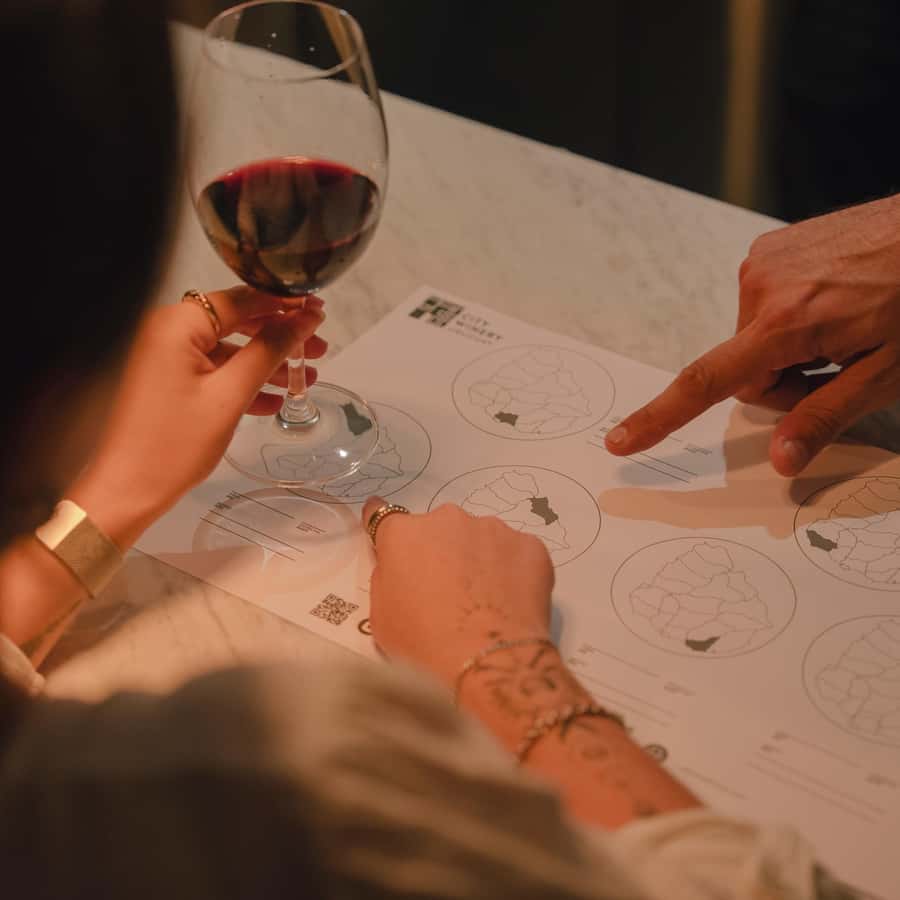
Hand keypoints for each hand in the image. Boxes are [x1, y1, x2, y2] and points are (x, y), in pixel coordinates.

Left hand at [70, 286, 325, 545]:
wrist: (128, 489)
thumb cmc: (174, 443)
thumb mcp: (230, 394)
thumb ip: (270, 350)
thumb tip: (305, 318)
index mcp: (179, 324)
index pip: (243, 299)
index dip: (285, 303)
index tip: (319, 311)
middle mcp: (170, 331)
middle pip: (238, 321)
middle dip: (280, 335)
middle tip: (318, 347)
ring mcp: (169, 356)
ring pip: (230, 348)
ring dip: (268, 362)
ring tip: (306, 378)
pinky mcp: (171, 380)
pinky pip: (216, 370)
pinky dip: (245, 380)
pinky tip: (275, 400)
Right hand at [362, 498, 553, 686]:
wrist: (487, 662)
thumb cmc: (423, 644)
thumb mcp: (382, 615)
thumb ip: (389, 577)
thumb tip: (402, 566)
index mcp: (404, 534)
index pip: (384, 514)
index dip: (389, 533)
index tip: (395, 546)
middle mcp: (447, 519)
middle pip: (439, 530)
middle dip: (441, 553)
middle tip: (447, 593)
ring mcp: (493, 528)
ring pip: (480, 539)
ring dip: (479, 560)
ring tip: (485, 603)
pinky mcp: (530, 545)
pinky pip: (516, 554)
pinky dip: (513, 572)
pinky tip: (511, 604)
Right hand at [606, 194, 899, 475]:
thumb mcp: (887, 373)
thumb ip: (826, 416)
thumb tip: (781, 461)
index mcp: (786, 322)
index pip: (706, 381)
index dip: (659, 417)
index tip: (620, 440)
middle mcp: (760, 287)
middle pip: (745, 370)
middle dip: (785, 382)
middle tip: (837, 368)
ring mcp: (763, 262)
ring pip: (753, 340)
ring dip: (788, 348)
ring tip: (840, 329)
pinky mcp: (771, 248)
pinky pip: (763, 305)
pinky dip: (790, 317)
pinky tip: (831, 303)